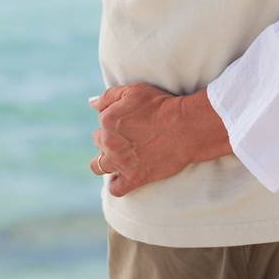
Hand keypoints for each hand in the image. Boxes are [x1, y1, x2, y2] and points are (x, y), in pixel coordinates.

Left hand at [89, 83, 231, 196]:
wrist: (186, 127)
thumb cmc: (162, 105)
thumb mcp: (134, 90)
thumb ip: (109, 96)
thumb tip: (92, 103)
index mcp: (108, 120)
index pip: (102, 120)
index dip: (115, 119)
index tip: (130, 119)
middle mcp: (109, 143)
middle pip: (99, 142)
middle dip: (109, 138)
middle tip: (129, 135)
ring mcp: (120, 163)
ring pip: (98, 166)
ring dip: (106, 160)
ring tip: (119, 156)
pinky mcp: (134, 178)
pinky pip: (115, 188)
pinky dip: (116, 183)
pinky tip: (124, 176)